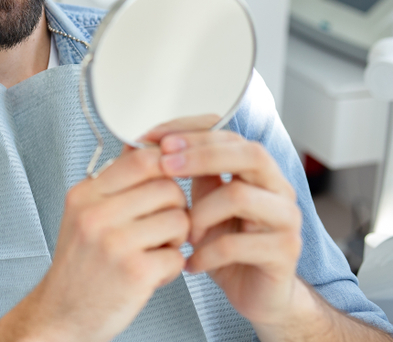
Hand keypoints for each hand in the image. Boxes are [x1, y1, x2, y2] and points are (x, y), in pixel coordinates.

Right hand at [0, 146, 189, 341]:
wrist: (62, 313)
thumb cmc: (80, 266)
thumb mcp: (83, 214)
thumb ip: (114, 184)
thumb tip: (146, 147)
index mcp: (85, 195)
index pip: (140, 158)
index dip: (167, 164)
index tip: (171, 176)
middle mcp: (96, 214)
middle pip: (167, 188)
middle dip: (176, 207)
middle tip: (162, 225)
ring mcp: (115, 243)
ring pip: (179, 221)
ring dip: (176, 239)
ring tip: (155, 250)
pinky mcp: (135, 272)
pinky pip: (177, 256)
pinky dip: (171, 268)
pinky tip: (152, 272)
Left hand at [157, 129, 302, 330]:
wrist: (254, 293)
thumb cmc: (223, 242)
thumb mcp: (198, 200)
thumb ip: (181, 172)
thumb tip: (138, 144)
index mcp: (255, 169)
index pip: (229, 133)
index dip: (192, 131)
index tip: (156, 138)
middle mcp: (277, 187)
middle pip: (249, 153)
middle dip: (201, 156)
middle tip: (164, 167)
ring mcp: (286, 218)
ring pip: (241, 196)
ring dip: (200, 214)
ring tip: (182, 233)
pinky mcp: (285, 252)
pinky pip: (238, 244)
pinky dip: (206, 253)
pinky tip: (191, 263)